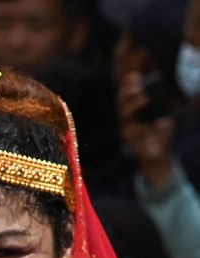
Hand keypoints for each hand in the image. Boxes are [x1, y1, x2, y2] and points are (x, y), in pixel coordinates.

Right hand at [117, 70, 174, 187]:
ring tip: (142, 95)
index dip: (128, 85)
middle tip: (134, 80)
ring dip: (131, 103)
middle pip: (121, 102)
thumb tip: (162, 94)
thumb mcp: (163, 117)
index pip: (127, 96)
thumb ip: (162, 108)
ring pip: (124, 113)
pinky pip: (132, 128)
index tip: (134, 74)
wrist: (157, 156)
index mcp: (134, 113)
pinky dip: (138, 119)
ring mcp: (127, 129)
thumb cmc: (159, 136)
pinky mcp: (130, 139)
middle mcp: (127, 120)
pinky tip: (145, 111)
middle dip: (127, 90)